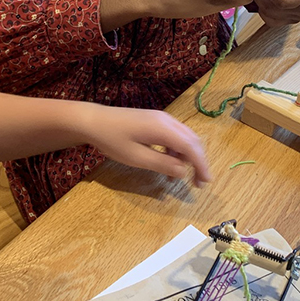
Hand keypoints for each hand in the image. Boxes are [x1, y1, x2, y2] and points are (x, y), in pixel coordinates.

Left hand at [82, 105, 212, 186]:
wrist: (93, 120)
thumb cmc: (112, 140)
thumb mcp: (136, 158)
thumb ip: (162, 164)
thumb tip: (183, 172)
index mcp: (164, 128)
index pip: (191, 147)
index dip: (201, 165)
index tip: (206, 182)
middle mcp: (166, 120)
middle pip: (192, 140)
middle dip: (198, 161)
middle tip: (198, 182)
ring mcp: (160, 118)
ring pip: (184, 137)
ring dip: (186, 156)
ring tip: (179, 176)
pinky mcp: (154, 121)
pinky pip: (173, 135)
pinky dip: (176, 150)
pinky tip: (167, 164)